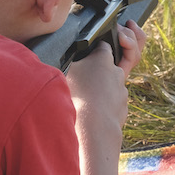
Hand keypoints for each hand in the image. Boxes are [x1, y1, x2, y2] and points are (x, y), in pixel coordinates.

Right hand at [65, 21, 145, 138]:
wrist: (93, 128)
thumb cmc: (77, 97)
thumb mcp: (65, 71)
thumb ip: (66, 60)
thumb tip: (52, 54)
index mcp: (103, 59)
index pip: (103, 46)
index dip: (96, 48)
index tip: (87, 56)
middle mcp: (116, 72)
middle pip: (110, 65)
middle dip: (100, 69)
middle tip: (85, 78)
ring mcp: (121, 91)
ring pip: (111, 86)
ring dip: (100, 89)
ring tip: (83, 99)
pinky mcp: (122, 108)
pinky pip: (113, 103)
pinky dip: (104, 105)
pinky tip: (91, 112)